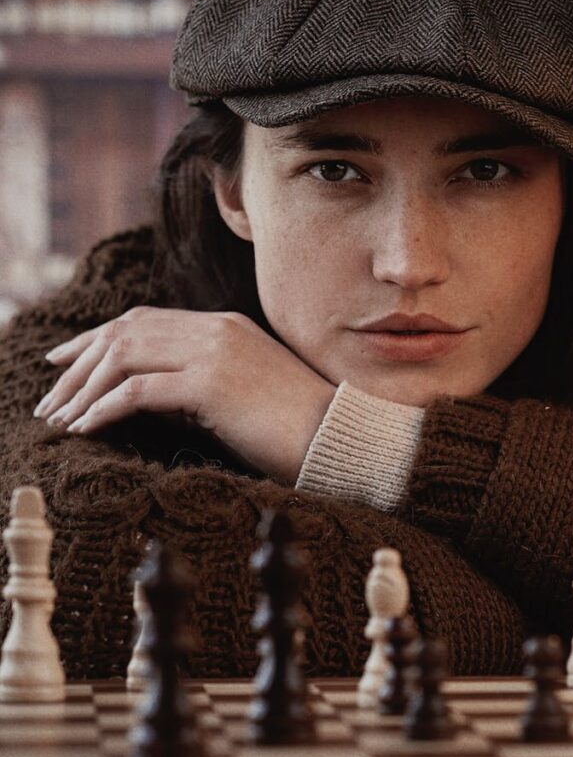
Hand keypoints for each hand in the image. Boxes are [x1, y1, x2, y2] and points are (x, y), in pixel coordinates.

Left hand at [32, 306, 336, 482]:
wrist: (338, 436)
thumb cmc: (294, 425)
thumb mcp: (242, 391)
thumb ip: (200, 380)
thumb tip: (147, 394)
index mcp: (224, 325)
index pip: (145, 320)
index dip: (98, 337)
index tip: (65, 359)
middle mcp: (216, 330)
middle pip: (125, 333)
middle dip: (79, 363)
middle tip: (50, 396)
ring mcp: (214, 352)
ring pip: (124, 357)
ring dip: (83, 388)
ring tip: (60, 417)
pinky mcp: (211, 384)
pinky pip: (137, 391)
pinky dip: (103, 409)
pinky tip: (86, 427)